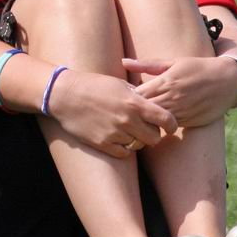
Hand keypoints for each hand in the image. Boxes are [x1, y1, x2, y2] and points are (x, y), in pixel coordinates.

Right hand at [46, 69, 177, 157]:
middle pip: (155, 138)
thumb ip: (138, 95)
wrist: (65, 95)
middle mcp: (127, 120)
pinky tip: (116, 137)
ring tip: (126, 130)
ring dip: (135, 139)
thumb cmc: (92, 85)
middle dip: (153, 134)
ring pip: (138, 145)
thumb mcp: (118, 84)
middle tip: (145, 128)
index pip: (166, 119)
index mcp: (134, 103)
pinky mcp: (102, 143)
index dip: (172, 125)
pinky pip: (124, 153)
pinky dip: (123, 148)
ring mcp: (115, 133)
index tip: (170, 126)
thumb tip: (152, 102)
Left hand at [123, 55, 236, 126]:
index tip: (125, 96)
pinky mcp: (189, 122)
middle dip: (135, 111)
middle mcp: (172, 99)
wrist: (229, 80)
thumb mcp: (173, 62)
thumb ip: (147, 65)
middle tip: (129, 109)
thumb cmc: (198, 68)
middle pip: (143, 110)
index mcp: (165, 82)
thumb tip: (123, 62)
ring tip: (141, 116)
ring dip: (147, 120)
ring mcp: (181, 112)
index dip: (128, 97)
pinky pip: (169, 127)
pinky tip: (157, 121)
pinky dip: (160, 125)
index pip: (137, 95)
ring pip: (155, 122)